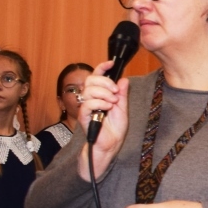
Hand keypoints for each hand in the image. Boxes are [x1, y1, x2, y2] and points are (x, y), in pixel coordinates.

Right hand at [77, 60, 130, 180]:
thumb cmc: (115, 128)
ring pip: (89, 90)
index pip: (96, 76)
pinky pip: (88, 104)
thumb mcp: (122, 108)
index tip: (111, 63)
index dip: (102, 67)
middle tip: (115, 92)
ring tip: (113, 102)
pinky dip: (100, 103)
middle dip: (105, 82)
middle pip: (91, 80)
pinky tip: (107, 108)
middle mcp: (91, 99)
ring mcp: (86, 107)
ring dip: (104, 94)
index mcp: (100, 95)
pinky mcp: (84, 116)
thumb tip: (123, 80)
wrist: (111, 144)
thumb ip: (122, 94)